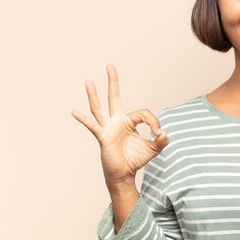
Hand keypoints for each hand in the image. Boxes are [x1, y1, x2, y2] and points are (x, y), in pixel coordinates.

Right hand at [71, 64, 168, 192]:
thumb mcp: (153, 149)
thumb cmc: (136, 159)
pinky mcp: (103, 137)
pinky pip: (93, 126)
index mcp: (129, 121)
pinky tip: (75, 112)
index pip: (143, 113)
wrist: (124, 174)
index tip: (158, 134)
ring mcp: (108, 128)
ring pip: (100, 108)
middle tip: (110, 66)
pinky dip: (84, 120)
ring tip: (89, 81)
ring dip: (94, 95)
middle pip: (114, 97)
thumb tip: (164, 133)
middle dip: (113, 81)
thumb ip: (161, 141)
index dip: (153, 122)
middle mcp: (117, 121)